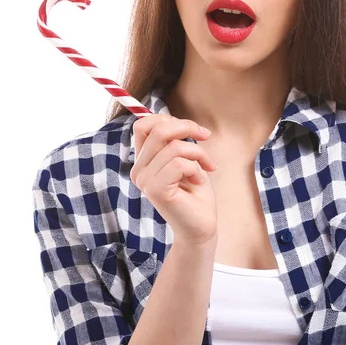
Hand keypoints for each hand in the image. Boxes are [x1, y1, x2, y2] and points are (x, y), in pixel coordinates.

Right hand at [130, 114, 217, 245]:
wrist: (201, 226)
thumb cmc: (195, 191)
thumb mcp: (186, 157)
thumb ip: (175, 140)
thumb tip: (174, 119)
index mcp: (143, 160)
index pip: (143, 124)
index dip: (168, 118)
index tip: (192, 129)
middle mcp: (139, 169)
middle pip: (158, 129)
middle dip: (188, 127)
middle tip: (206, 137)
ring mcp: (145, 181)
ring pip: (174, 147)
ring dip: (198, 153)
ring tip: (206, 167)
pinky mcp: (155, 191)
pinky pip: (179, 164)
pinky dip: (196, 168)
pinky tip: (199, 181)